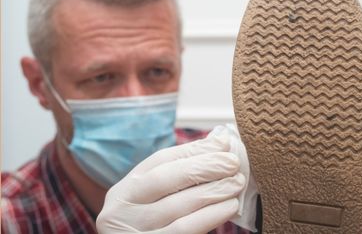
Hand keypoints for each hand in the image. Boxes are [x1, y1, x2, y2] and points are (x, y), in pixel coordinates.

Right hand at [96, 137, 244, 233]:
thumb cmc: (152, 225)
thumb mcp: (156, 199)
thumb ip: (181, 172)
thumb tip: (219, 140)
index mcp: (124, 190)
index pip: (159, 160)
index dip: (193, 150)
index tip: (222, 143)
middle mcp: (121, 209)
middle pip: (164, 179)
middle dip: (203, 167)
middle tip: (233, 162)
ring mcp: (133, 230)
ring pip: (177, 205)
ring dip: (212, 191)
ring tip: (236, 183)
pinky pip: (184, 229)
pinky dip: (210, 215)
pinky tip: (230, 206)